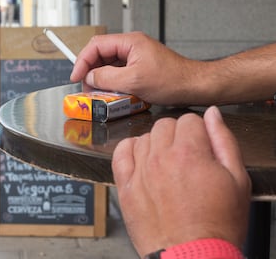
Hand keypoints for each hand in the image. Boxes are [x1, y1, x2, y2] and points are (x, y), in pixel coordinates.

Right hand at [70, 32, 204, 105]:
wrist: (194, 86)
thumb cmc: (171, 80)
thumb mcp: (134, 81)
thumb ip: (107, 78)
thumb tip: (90, 77)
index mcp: (130, 42)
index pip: (96, 46)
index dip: (82, 61)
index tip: (76, 76)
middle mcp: (131, 46)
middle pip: (101, 54)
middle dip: (91, 71)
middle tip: (86, 88)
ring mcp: (136, 57)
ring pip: (109, 65)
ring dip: (102, 79)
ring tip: (99, 93)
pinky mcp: (140, 67)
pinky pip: (119, 73)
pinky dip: (112, 83)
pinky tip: (112, 93)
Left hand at [112, 106, 250, 256]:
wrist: (192, 255)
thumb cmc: (217, 223)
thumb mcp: (237, 179)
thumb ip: (223, 140)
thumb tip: (211, 114)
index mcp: (188, 152)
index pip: (188, 119)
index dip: (198, 131)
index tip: (201, 144)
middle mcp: (160, 157)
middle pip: (164, 125)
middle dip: (178, 134)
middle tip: (186, 154)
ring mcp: (140, 171)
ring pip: (144, 137)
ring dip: (156, 144)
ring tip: (167, 163)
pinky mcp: (126, 186)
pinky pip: (120, 153)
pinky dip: (129, 150)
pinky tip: (141, 158)